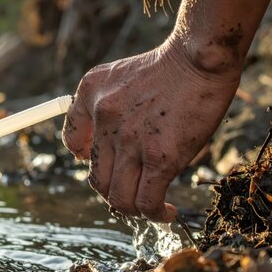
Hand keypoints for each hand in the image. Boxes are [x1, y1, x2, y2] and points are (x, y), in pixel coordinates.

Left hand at [62, 37, 240, 221]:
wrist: (200, 57)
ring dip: (133, 209)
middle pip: (96, 179)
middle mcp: (103, 118)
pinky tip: (167, 212)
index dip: (88, 160)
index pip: (72, 143)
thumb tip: (88, 152)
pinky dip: (155, 214)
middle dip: (115, 192)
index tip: (111, 163)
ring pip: (118, 198)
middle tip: (136, 188)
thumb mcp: (116, 75)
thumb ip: (98, 107)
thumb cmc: (166, 68)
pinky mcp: (160, 157)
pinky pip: (146, 202)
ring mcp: (130, 140)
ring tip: (152, 206)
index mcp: (89, 95)